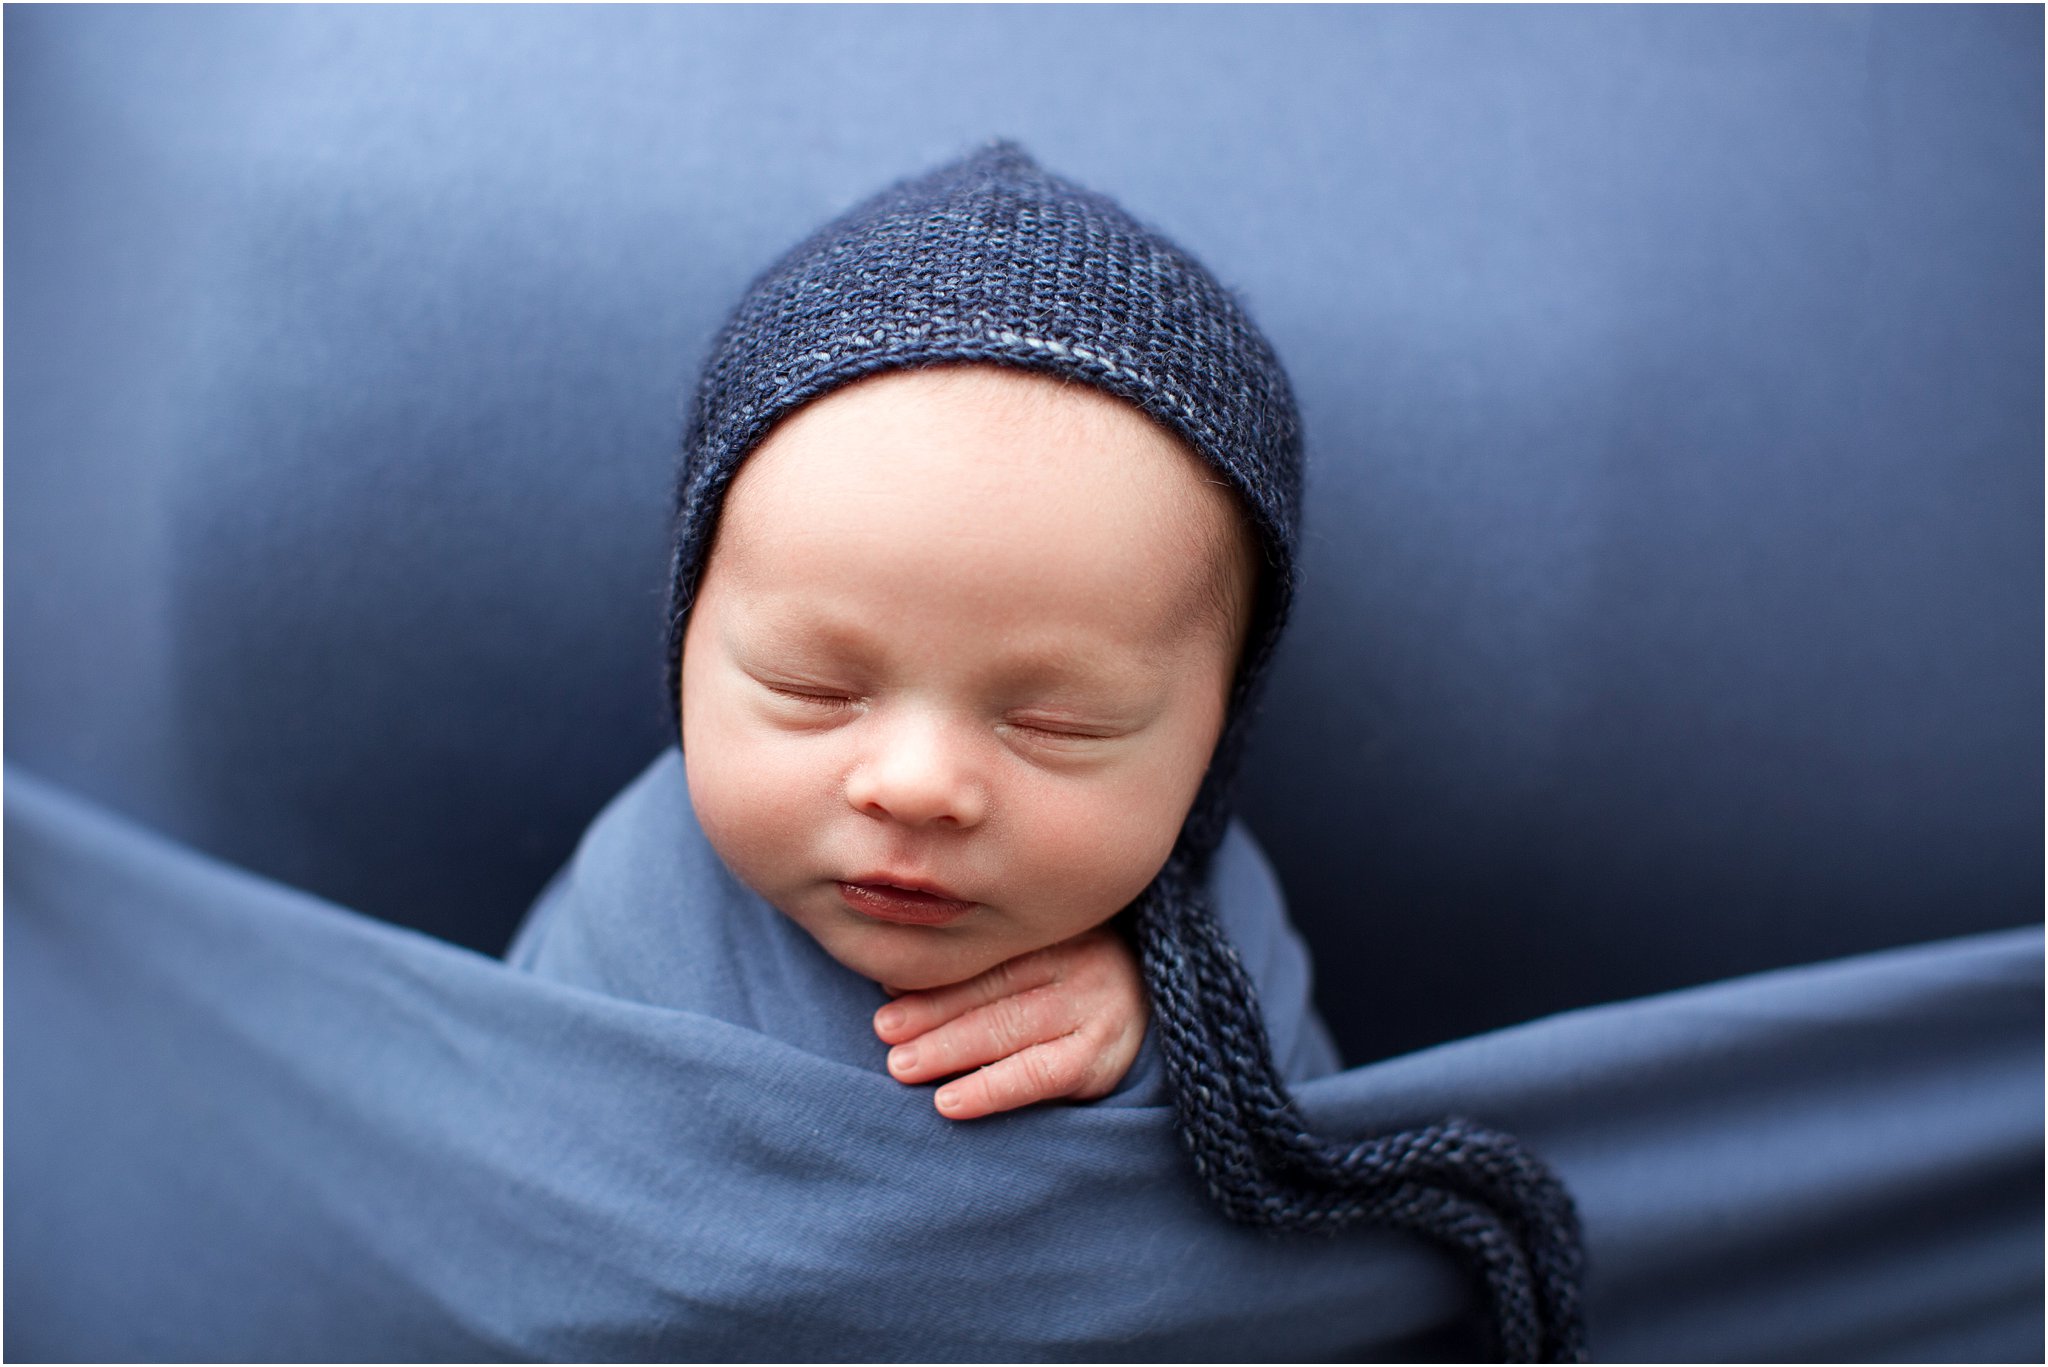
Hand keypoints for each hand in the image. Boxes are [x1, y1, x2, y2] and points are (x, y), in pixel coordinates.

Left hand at [872, 927, 1147, 1120]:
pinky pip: (1037, 1076)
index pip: (987, 952)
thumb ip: (983, 964)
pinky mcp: (1101, 1060)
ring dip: (949, 1048)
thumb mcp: (1040, 957)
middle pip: (993, 987)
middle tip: (885, 1030)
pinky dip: (989, 1089)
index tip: (884, 986)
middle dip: (932, 1010)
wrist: (1159, 1016)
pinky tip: (950, 1102)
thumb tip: (892, 980)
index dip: (934, 971)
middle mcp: (1081, 961)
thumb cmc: (1075, 987)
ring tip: (902, 1065)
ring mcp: (1095, 1010)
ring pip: (1009, 1029)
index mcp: (1057, 929)